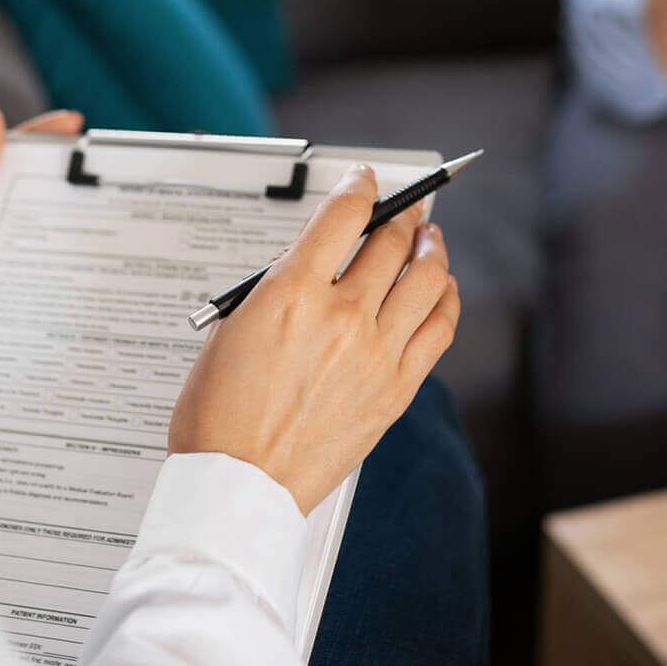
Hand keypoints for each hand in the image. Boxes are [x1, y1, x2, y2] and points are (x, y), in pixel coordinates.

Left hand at [0, 102, 84, 312]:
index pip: (4, 160)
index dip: (40, 142)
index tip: (76, 126)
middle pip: (23, 206)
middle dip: (62, 195)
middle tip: (103, 185)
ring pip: (24, 254)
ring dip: (56, 249)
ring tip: (99, 236)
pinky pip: (8, 298)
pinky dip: (35, 296)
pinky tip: (63, 288)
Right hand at [168, 166, 459, 514]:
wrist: (237, 486)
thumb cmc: (220, 419)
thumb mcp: (230, 330)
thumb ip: (277, 291)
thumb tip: (310, 268)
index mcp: (291, 293)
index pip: (343, 214)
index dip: (361, 186)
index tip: (367, 179)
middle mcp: (342, 316)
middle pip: (391, 242)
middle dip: (402, 216)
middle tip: (407, 209)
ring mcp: (376, 353)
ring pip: (426, 279)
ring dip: (431, 249)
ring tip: (431, 240)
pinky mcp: (396, 389)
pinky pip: (439, 329)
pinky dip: (446, 300)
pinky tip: (443, 289)